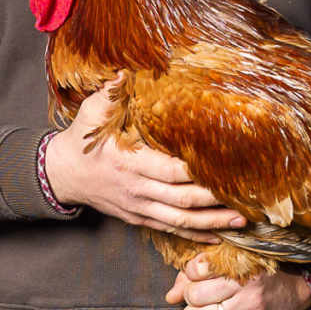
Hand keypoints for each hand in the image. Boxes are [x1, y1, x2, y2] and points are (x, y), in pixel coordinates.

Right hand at [43, 86, 246, 235]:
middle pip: (182, 199)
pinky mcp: (139, 218)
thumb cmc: (82, 141)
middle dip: (215, 199)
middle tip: (246, 195)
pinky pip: (171, 230)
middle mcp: (136, 188)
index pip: (170, 170)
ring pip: (180, 220)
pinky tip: (217, 238)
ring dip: (212, 222)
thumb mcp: (91, 112)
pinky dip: (195, 236)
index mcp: (128, 162)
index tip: (226, 165)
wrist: (64, 174)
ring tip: (241, 220)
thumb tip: (125, 72)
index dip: (198, 171)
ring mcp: (138, 207)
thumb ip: (110, 93)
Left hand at [166, 258, 310, 309]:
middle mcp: (244, 283)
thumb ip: (198, 275)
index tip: (195, 280)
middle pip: (196, 295)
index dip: (189, 276)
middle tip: (195, 302)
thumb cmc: (259, 275)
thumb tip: (170, 296)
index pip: (197, 268)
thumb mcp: (233, 265)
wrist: (296, 290)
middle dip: (189, 301)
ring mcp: (250, 306)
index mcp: (238, 261)